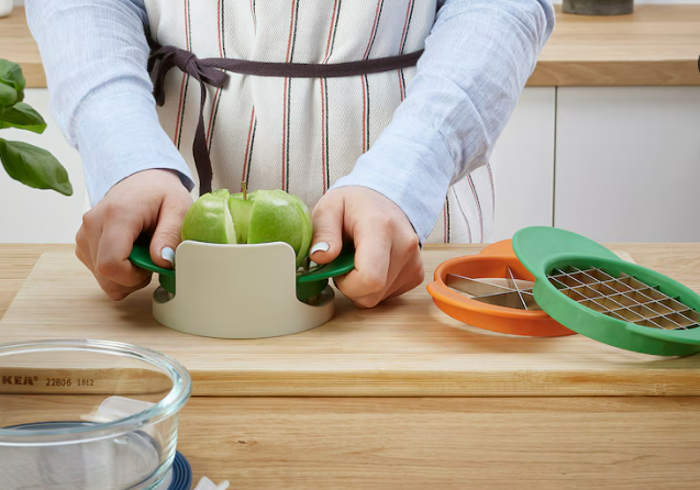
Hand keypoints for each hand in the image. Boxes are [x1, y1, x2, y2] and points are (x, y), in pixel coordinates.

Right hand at [75, 169, 191, 299]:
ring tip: (143, 253)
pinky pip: (99, 273)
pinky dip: (118, 272)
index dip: (133, 277)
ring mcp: (84, 235)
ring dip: (126, 276)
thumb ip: (171, 234)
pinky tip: (131, 254)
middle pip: (105, 276)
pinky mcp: (83, 243)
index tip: (152, 265)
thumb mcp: (178, 209)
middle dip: (133, 279)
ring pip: (102, 278)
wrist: (143, 180)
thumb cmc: (161, 193)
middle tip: (152, 260)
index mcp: (116, 215)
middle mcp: (92, 225)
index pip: (110, 265)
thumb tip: (162, 261)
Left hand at [310, 186, 423, 307]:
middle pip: (372, 293)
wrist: (383, 200)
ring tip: (358, 260)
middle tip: (344, 261)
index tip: (337, 267)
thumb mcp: (328, 208)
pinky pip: (388, 295)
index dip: (347, 284)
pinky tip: (371, 265)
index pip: (370, 279)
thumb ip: (323, 232)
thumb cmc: (354, 205)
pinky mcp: (416, 273)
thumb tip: (320, 257)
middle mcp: (404, 246)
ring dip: (361, 286)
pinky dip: (374, 287)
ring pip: (378, 297)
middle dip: (350, 286)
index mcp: (380, 228)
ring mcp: (413, 262)